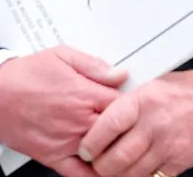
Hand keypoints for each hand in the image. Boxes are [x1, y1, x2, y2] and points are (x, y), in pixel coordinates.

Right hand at [0, 46, 126, 176]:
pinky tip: (102, 169)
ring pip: (101, 149)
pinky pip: (76, 172)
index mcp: (84, 94)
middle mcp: (76, 120)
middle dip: (126, 125)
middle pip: (116, 127)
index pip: (122, 103)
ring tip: (123, 142)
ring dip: (113, 146)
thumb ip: (95, 66)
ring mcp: (65, 140)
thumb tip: (119, 74)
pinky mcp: (51, 155)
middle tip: (132, 122)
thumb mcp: (64, 56)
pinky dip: (91, 174)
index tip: (136, 101)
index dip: (132, 102)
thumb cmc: (27, 74)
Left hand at [79, 67, 192, 176]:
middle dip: (101, 167)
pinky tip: (139, 170)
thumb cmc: (191, 90)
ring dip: (118, 176)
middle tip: (100, 163)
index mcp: (145, 99)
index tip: (85, 149)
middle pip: (112, 160)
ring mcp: (167, 145)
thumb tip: (100, 118)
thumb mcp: (157, 84)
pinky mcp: (178, 162)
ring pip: (128, 175)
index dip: (90, 144)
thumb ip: (130, 102)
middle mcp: (154, 123)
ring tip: (117, 168)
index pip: (106, 127)